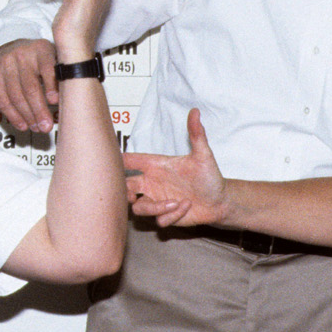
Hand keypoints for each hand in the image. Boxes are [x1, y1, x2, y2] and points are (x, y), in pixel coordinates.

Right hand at [0, 38, 58, 133]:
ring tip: (36, 127)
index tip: (54, 102)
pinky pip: (2, 98)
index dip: (51, 86)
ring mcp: (5, 63)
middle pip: (30, 86)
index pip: (47, 68)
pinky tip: (22, 124)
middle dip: (38, 110)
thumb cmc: (39, 59)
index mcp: (41, 49)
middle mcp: (22, 53)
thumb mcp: (54, 59)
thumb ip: (61, 76)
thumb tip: (68, 101)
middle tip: (46, 126)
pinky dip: (12, 115)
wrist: (13, 48)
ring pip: (15, 95)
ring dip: (26, 116)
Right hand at [124, 108, 227, 227]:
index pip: (131, 161)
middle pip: (125, 188)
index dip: (119, 161)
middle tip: (132, 193)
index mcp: (156, 166)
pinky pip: (159, 220)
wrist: (219, 201)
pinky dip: (172, 214)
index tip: (112, 161)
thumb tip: (195, 111)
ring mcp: (157, 201)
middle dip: (123, 191)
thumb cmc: (209, 177)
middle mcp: (153, 184)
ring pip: (139, 208)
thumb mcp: (203, 155)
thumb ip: (196, 134)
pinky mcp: (165, 216)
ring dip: (156, 207)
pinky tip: (186, 206)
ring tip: (176, 201)